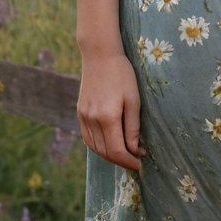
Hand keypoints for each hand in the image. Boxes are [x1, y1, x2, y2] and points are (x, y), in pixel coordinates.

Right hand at [76, 50, 144, 171]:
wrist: (100, 56)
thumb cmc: (122, 75)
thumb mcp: (134, 100)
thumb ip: (133, 127)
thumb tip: (135, 150)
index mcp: (108, 117)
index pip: (117, 151)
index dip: (129, 161)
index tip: (140, 164)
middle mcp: (92, 119)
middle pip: (105, 152)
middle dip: (121, 161)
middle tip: (135, 161)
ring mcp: (83, 117)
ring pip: (95, 148)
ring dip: (109, 156)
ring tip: (124, 155)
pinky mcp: (79, 113)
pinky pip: (87, 138)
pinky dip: (98, 147)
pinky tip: (109, 145)